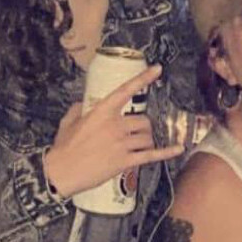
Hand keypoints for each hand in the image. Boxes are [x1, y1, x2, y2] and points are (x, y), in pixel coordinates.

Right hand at [43, 65, 182, 198]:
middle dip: (142, 127)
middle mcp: (115, 125)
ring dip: (146, 141)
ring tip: (138, 147)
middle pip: (143, 121)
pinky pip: (152, 155)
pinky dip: (167, 153)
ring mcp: (122, 143)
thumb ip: (78, 109)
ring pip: (148, 137)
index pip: (126, 90)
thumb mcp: (68, 122)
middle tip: (135, 134)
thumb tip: (82, 105)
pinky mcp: (126, 161)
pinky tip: (179, 149)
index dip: (143, 78)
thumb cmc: (64, 147)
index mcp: (102, 111)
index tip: (158, 69)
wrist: (62, 172)